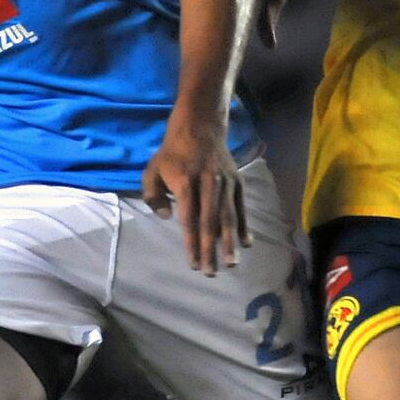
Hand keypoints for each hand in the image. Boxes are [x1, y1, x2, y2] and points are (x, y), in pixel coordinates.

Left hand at [140, 117, 248, 274]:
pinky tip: (247, 243)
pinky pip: (241, 207)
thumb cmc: (172, 153)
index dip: (191, 242)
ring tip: (231, 263)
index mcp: (185, 182)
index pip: (189, 218)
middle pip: (210, 222)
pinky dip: (245, 225)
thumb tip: (168, 217)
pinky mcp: (237, 181)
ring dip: (230, 242)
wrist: (200, 126)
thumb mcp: (152, 170)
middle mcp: (208, 183)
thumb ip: (153, 196)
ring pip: (228, 217)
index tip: (192, 263)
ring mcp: (225, 183)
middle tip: (210, 272)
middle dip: (210, 250)